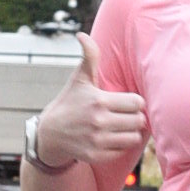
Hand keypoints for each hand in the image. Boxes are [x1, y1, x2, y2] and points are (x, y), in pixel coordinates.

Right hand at [33, 35, 147, 172]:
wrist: (50, 134)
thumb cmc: (70, 102)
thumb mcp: (79, 79)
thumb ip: (88, 56)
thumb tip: (81, 34)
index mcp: (99, 101)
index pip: (137, 102)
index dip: (135, 101)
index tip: (126, 101)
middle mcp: (99, 122)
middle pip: (139, 120)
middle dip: (135, 117)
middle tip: (125, 115)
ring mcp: (97, 141)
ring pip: (134, 137)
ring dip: (130, 131)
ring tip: (121, 126)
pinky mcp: (96, 155)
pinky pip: (123, 151)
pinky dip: (120, 145)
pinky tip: (111, 138)